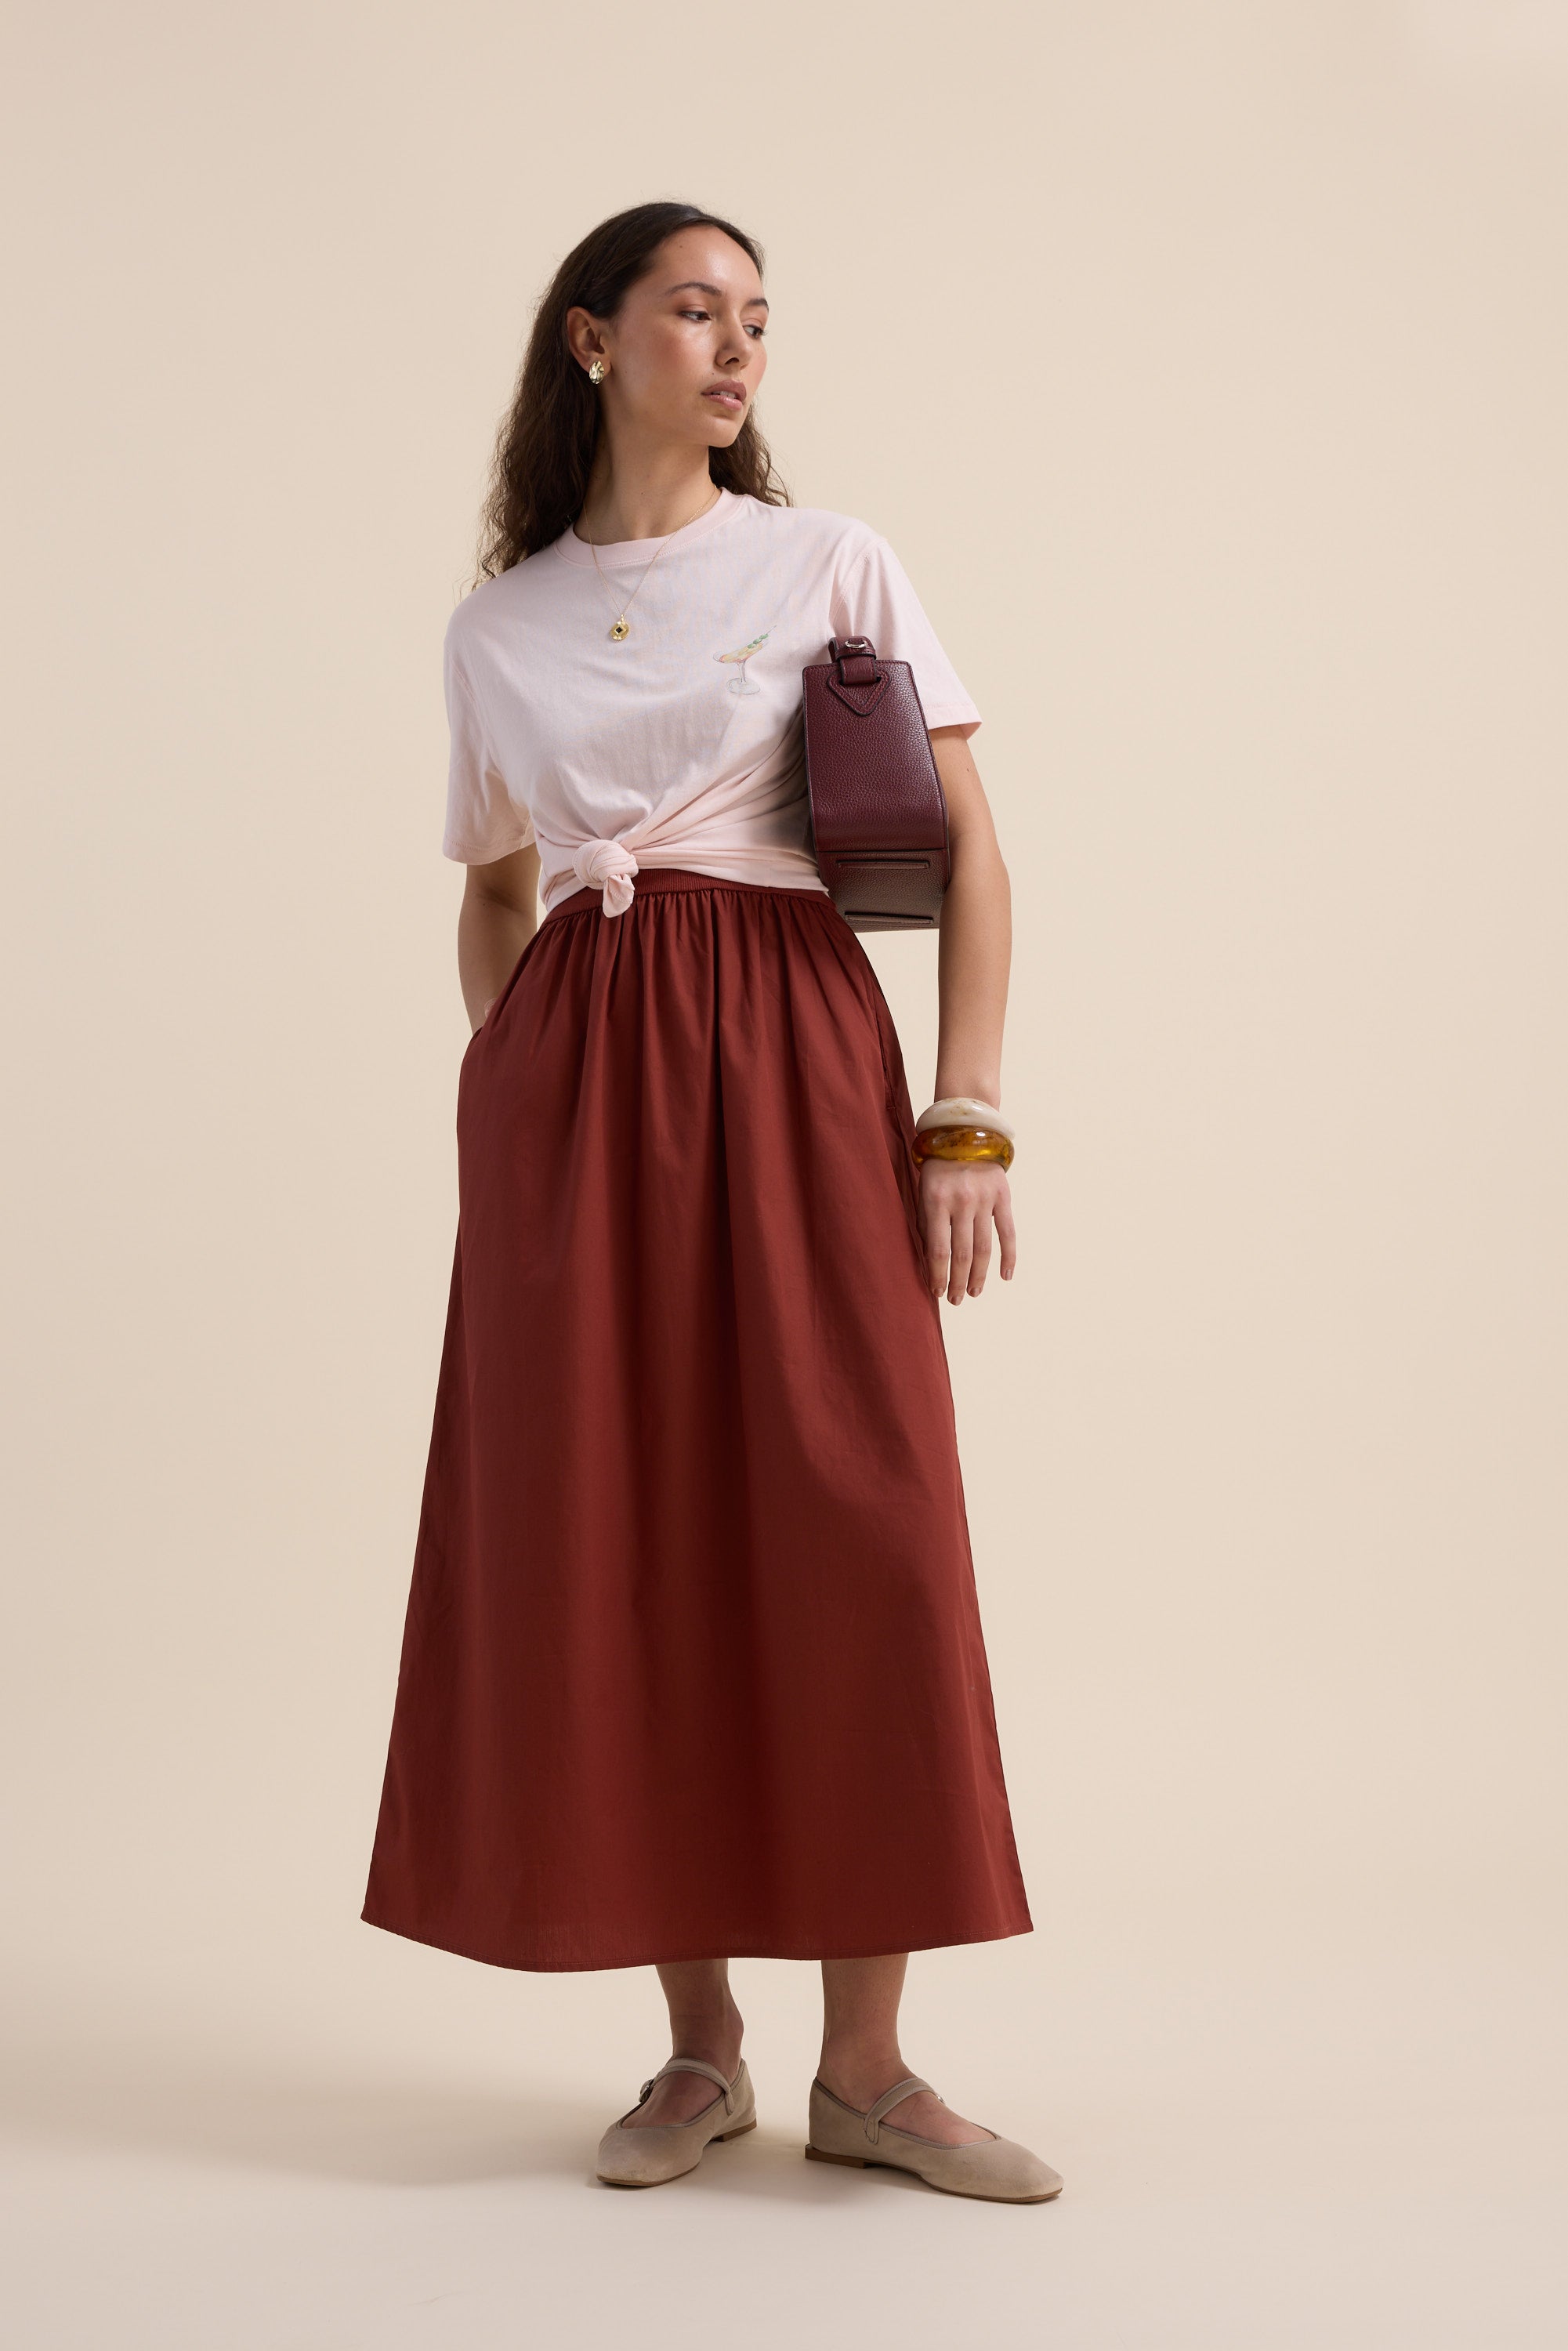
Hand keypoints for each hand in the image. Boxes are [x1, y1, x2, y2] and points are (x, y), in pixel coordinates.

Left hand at [918, 1156, 1015, 1303]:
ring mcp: (984, 1199)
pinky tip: (1005, 1276)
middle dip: (958, 1281)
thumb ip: (926, 1224)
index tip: (937, 1292)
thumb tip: (932, 1263)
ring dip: (978, 1274)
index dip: (938, 1275)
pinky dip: (1009, 1256)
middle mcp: (961, 1202)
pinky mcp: (1002, 1197)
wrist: (964, 1133)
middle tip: (956, 1300)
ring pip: (983, 1247)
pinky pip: (1007, 1232)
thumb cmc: (937, 1169)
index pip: (938, 1249)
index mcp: (936, 1201)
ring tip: (973, 1292)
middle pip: (961, 1253)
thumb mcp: (922, 1192)